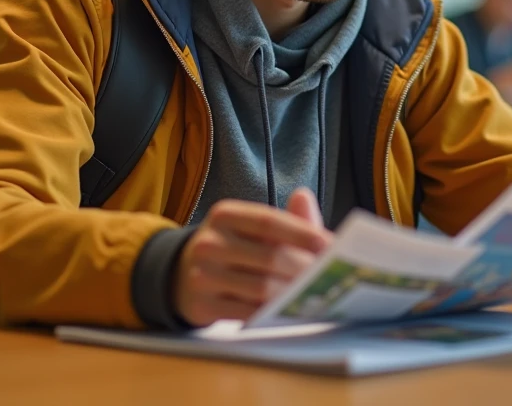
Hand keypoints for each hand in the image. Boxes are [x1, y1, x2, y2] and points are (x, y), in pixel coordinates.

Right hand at [172, 189, 330, 326]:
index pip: (269, 221)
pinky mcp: (202, 304)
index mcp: (225, 215)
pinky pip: (246, 313)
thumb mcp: (249, 228)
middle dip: (305, 269)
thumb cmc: (230, 248)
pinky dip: (272, 314)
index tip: (330, 244)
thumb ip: (283, 218)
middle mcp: (210, 242)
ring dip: (293, 294)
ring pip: (260, 288)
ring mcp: (203, 274)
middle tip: (330, 277)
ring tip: (317, 295)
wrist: (181, 275)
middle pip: (269, 257)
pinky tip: (290, 311)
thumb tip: (305, 197)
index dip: (302, 232)